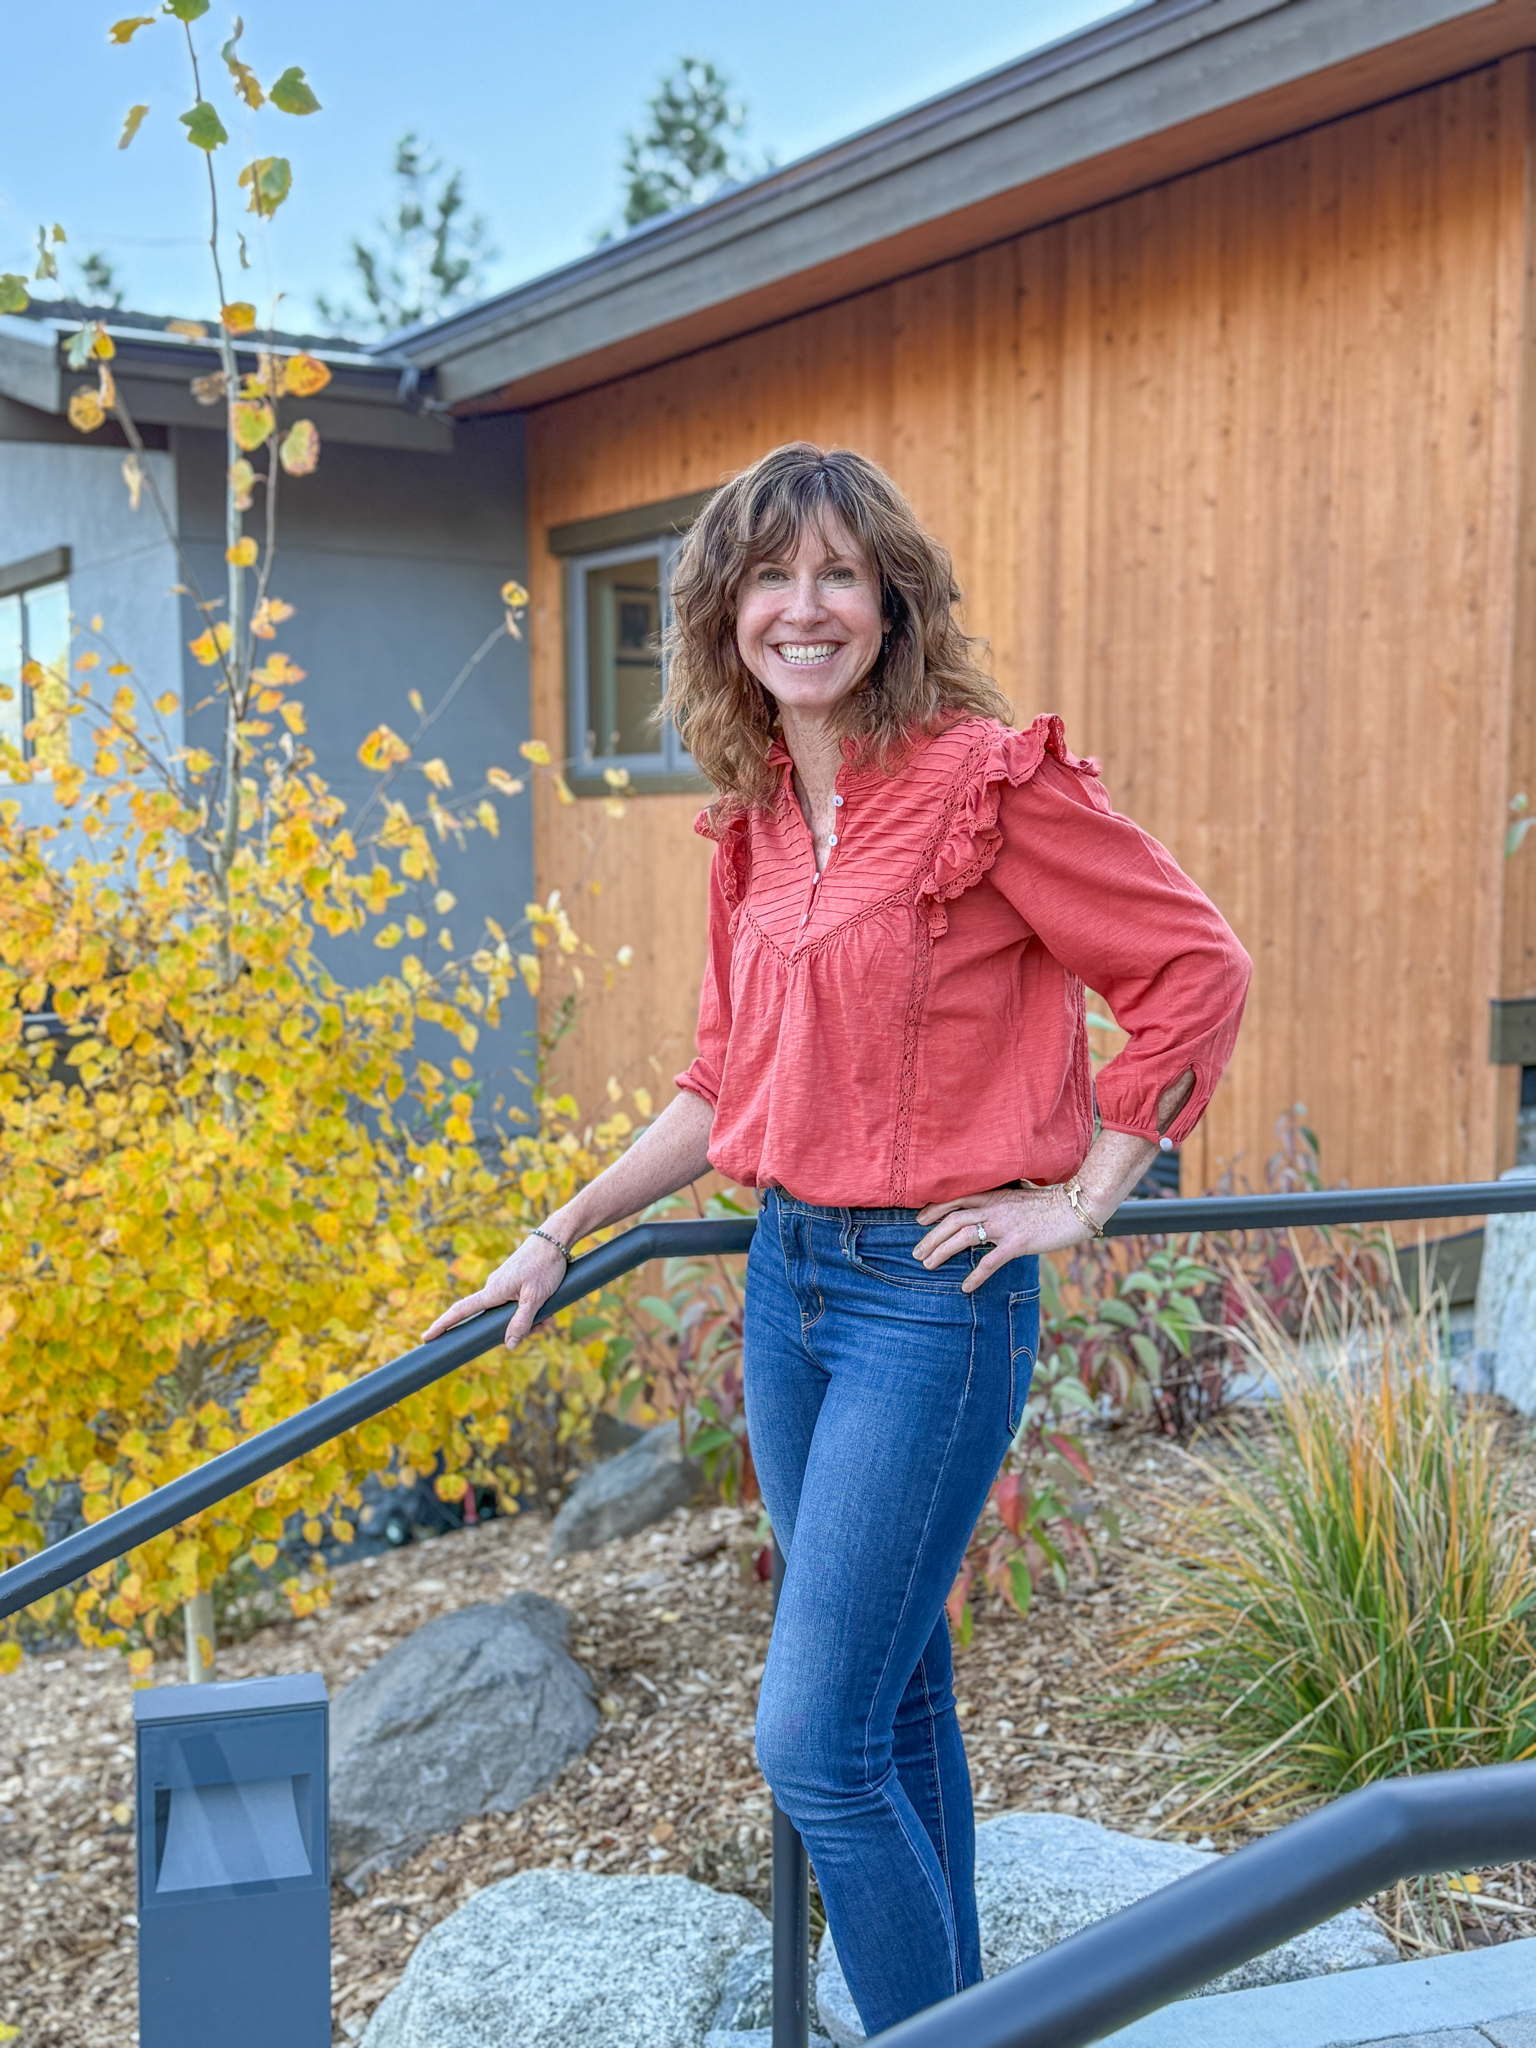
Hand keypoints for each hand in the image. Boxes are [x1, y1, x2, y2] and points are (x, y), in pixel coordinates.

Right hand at [421, 1230, 570, 1349]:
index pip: (461, 1310)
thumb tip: (509, 1346)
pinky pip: (517, 1304)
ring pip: (510, 1313)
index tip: (426, 1337)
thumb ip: (522, 1322)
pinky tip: (549, 1310)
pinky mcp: (514, 1281)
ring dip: (530, 1320)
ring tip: (550, 1317)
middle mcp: (494, 1287)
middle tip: (543, 1327)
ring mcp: (503, 1284)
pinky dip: (532, 1310)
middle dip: (517, 1329)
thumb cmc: (544, 1266)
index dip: (443, 1325)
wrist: (555, 1239)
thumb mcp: (536, 1297)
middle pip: (495, 1320)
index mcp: (492, 1290)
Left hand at [914, 1184, 1093, 1291]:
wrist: (1077, 1208)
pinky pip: (991, 1261)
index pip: (956, 1199)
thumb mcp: (1021, 1197)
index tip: (919, 1220)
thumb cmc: (1051, 1205)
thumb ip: (1002, 1202)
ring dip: (942, 1251)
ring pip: (964, 1237)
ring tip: (928, 1265)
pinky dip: (975, 1275)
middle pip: (953, 1219)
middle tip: (916, 1252)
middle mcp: (996, 1208)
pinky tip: (965, 1287)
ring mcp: (1006, 1225)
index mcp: (995, 1195)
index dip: (934, 1209)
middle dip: (931, 1236)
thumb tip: (988, 1213)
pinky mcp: (1019, 1242)